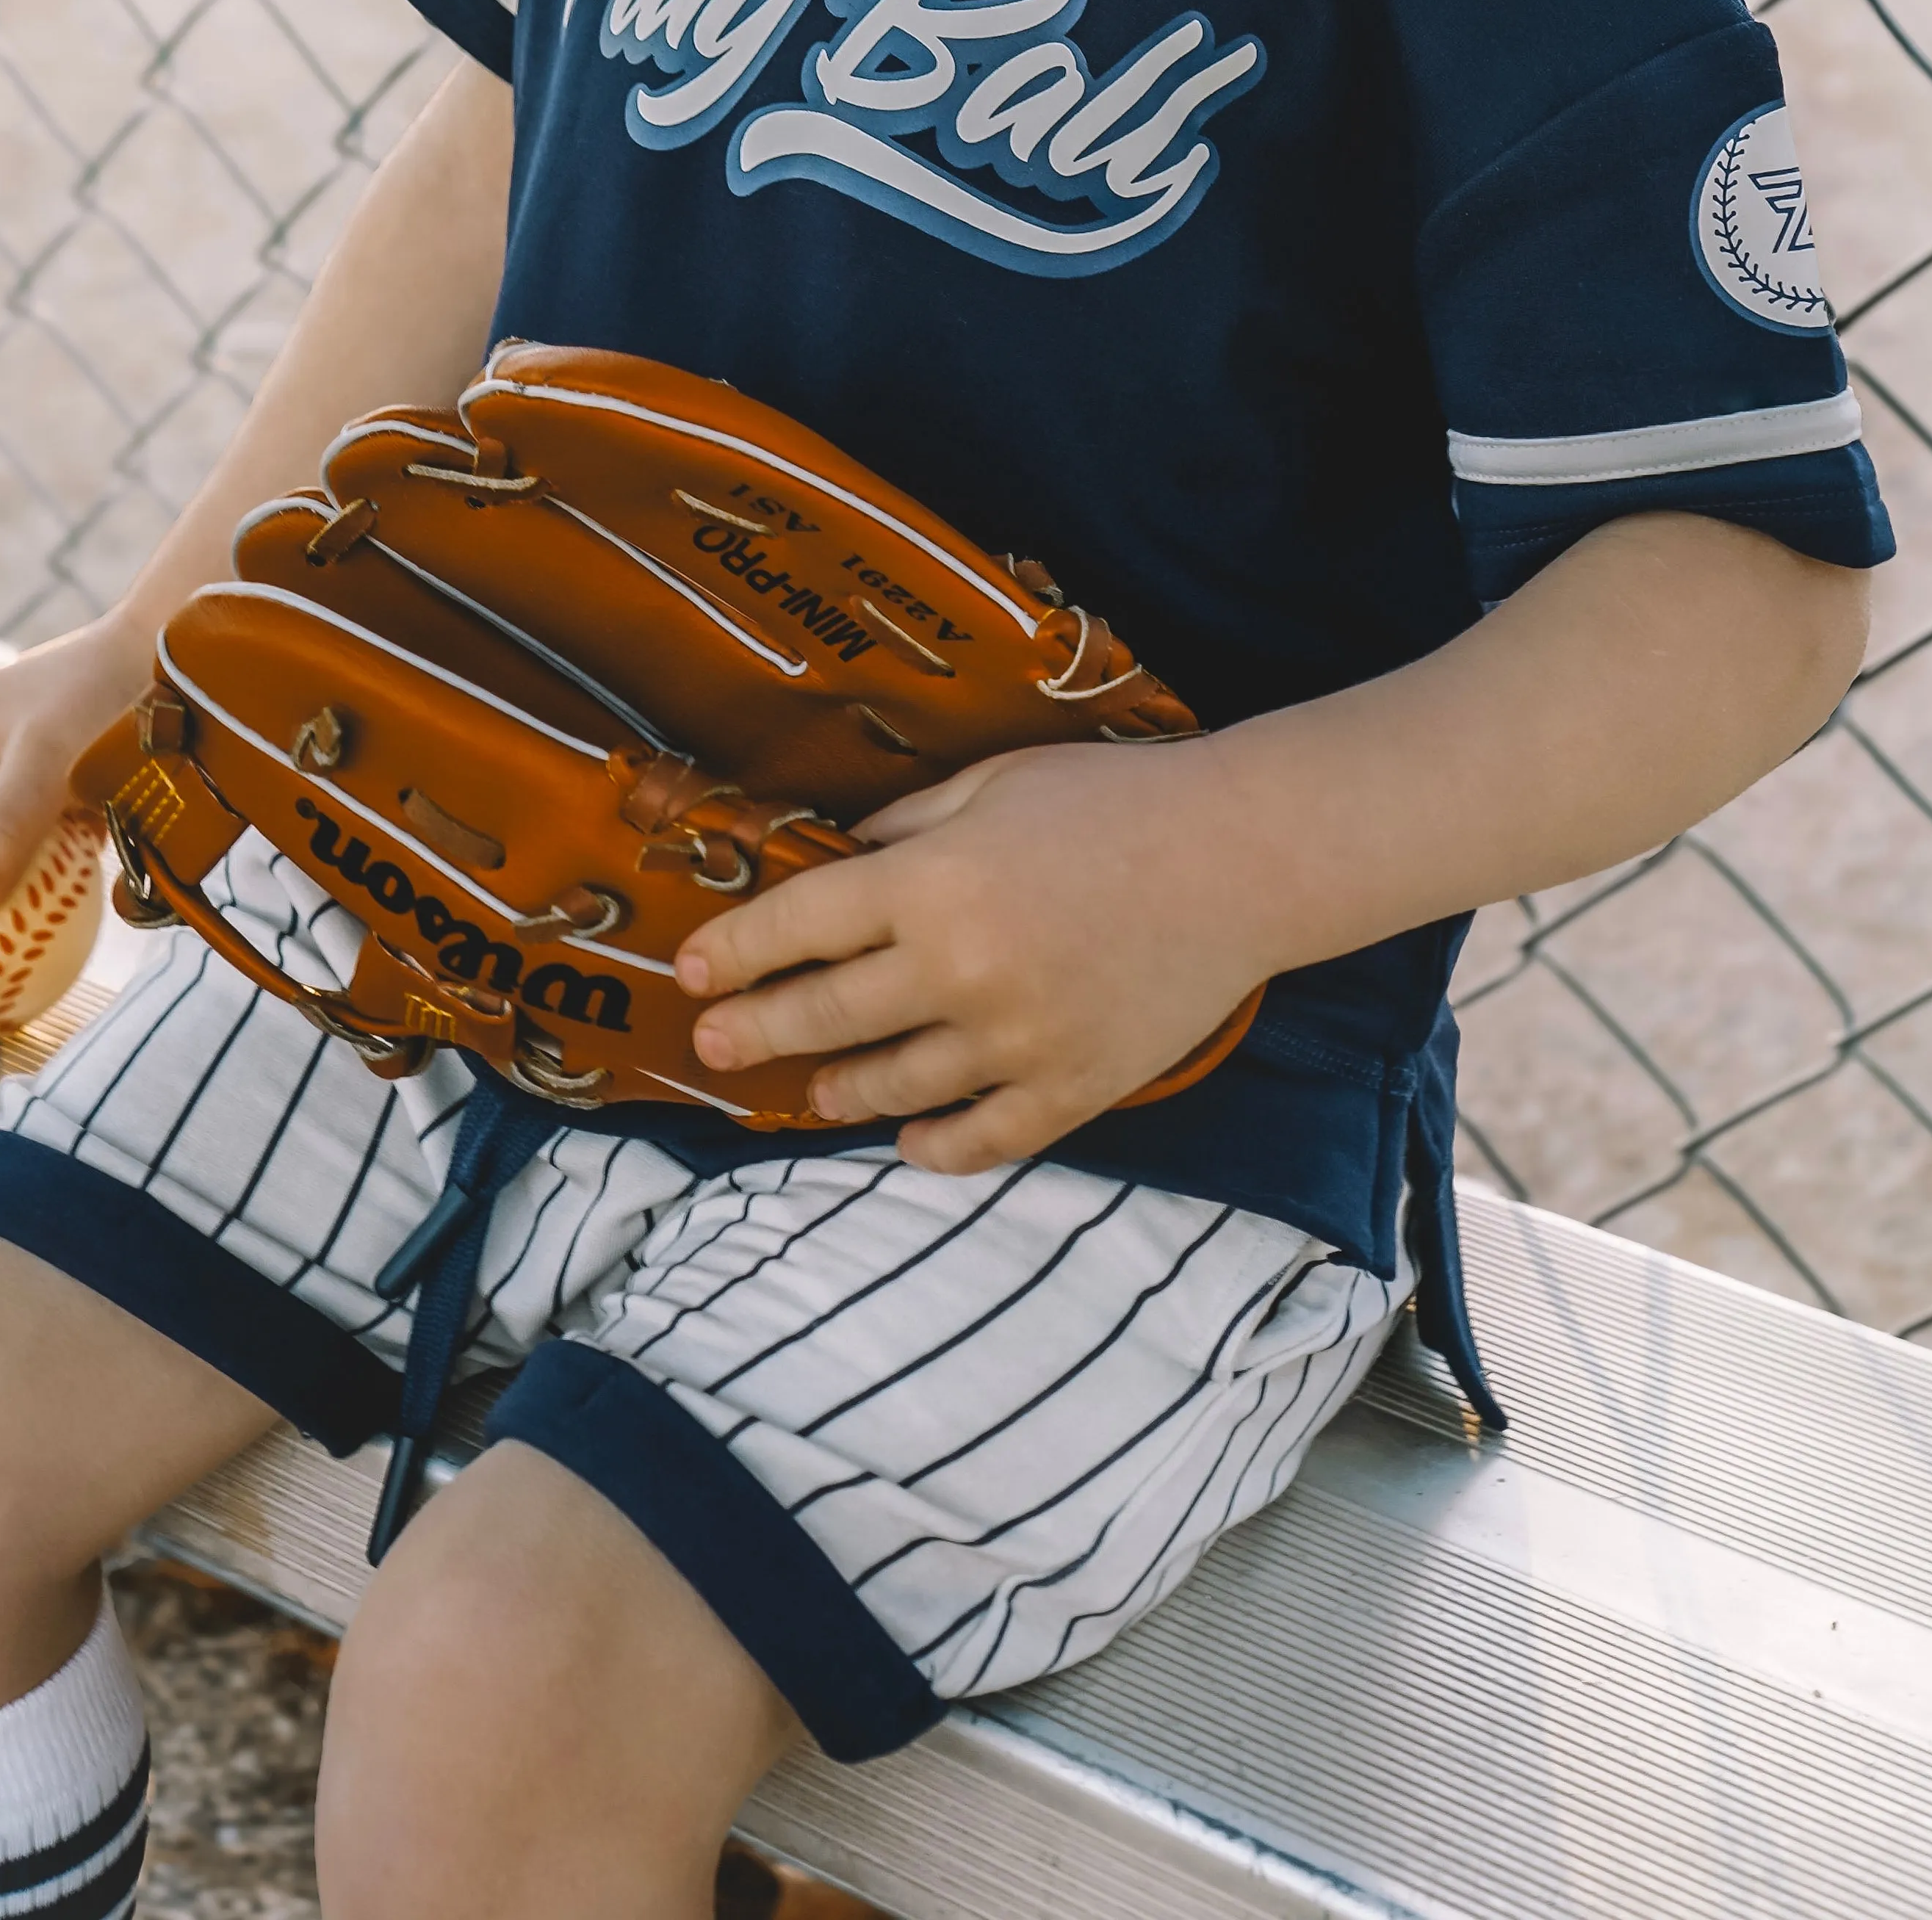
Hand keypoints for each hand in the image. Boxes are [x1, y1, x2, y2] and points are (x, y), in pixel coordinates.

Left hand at [674, 743, 1269, 1173]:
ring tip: (810, 1088)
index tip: (690, 972)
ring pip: (893, 1087)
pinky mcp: (1071, 1089)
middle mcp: (959, 970)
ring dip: (837, 1089)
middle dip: (755, 1030)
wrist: (1241, 857)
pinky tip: (907, 1139)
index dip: (732, 951)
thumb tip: (838, 860)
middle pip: (824, 1016)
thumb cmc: (1115, 801)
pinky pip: (979, 1140)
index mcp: (931, 883)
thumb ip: (907, 827)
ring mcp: (1015, 1041)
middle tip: (714, 1047)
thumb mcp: (994, 783)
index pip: (797, 926)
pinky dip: (932, 1147)